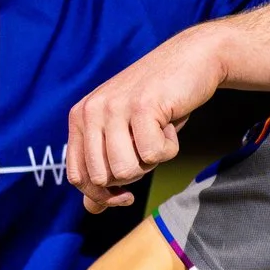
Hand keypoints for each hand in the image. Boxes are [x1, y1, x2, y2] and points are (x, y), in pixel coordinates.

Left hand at [66, 30, 224, 213]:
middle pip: (103, 178)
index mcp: (80, 118)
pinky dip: (170, 148)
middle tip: (147, 148)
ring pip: (127, 171)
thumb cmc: (158, 102)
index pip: (77, 176)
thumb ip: (104, 168)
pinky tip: (170, 124)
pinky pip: (154, 155)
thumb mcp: (123, 134)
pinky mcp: (142, 107)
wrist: (191, 60)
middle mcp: (91, 111)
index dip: (102, 195)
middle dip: (132, 175)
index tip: (126, 195)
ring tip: (158, 134)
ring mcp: (115, 108)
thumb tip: (92, 210)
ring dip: (151, 162)